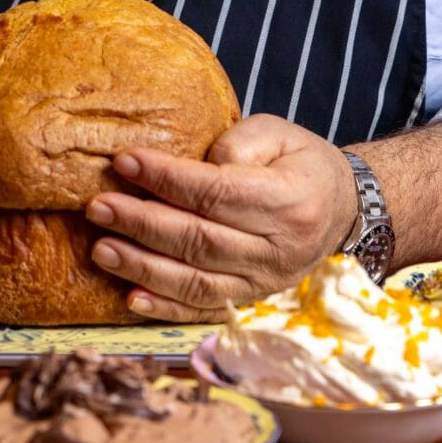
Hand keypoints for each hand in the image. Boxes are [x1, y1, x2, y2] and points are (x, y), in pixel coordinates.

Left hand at [84, 113, 358, 321]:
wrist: (342, 210)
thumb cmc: (302, 163)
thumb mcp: (279, 133)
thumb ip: (239, 142)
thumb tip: (196, 162)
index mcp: (288, 200)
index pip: (217, 192)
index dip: (167, 179)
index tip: (125, 161)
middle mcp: (278, 248)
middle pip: (201, 240)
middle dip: (143, 223)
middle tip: (99, 207)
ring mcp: (266, 281)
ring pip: (198, 280)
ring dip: (144, 267)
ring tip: (102, 249)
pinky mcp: (253, 299)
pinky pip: (205, 308)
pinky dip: (166, 307)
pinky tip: (130, 296)